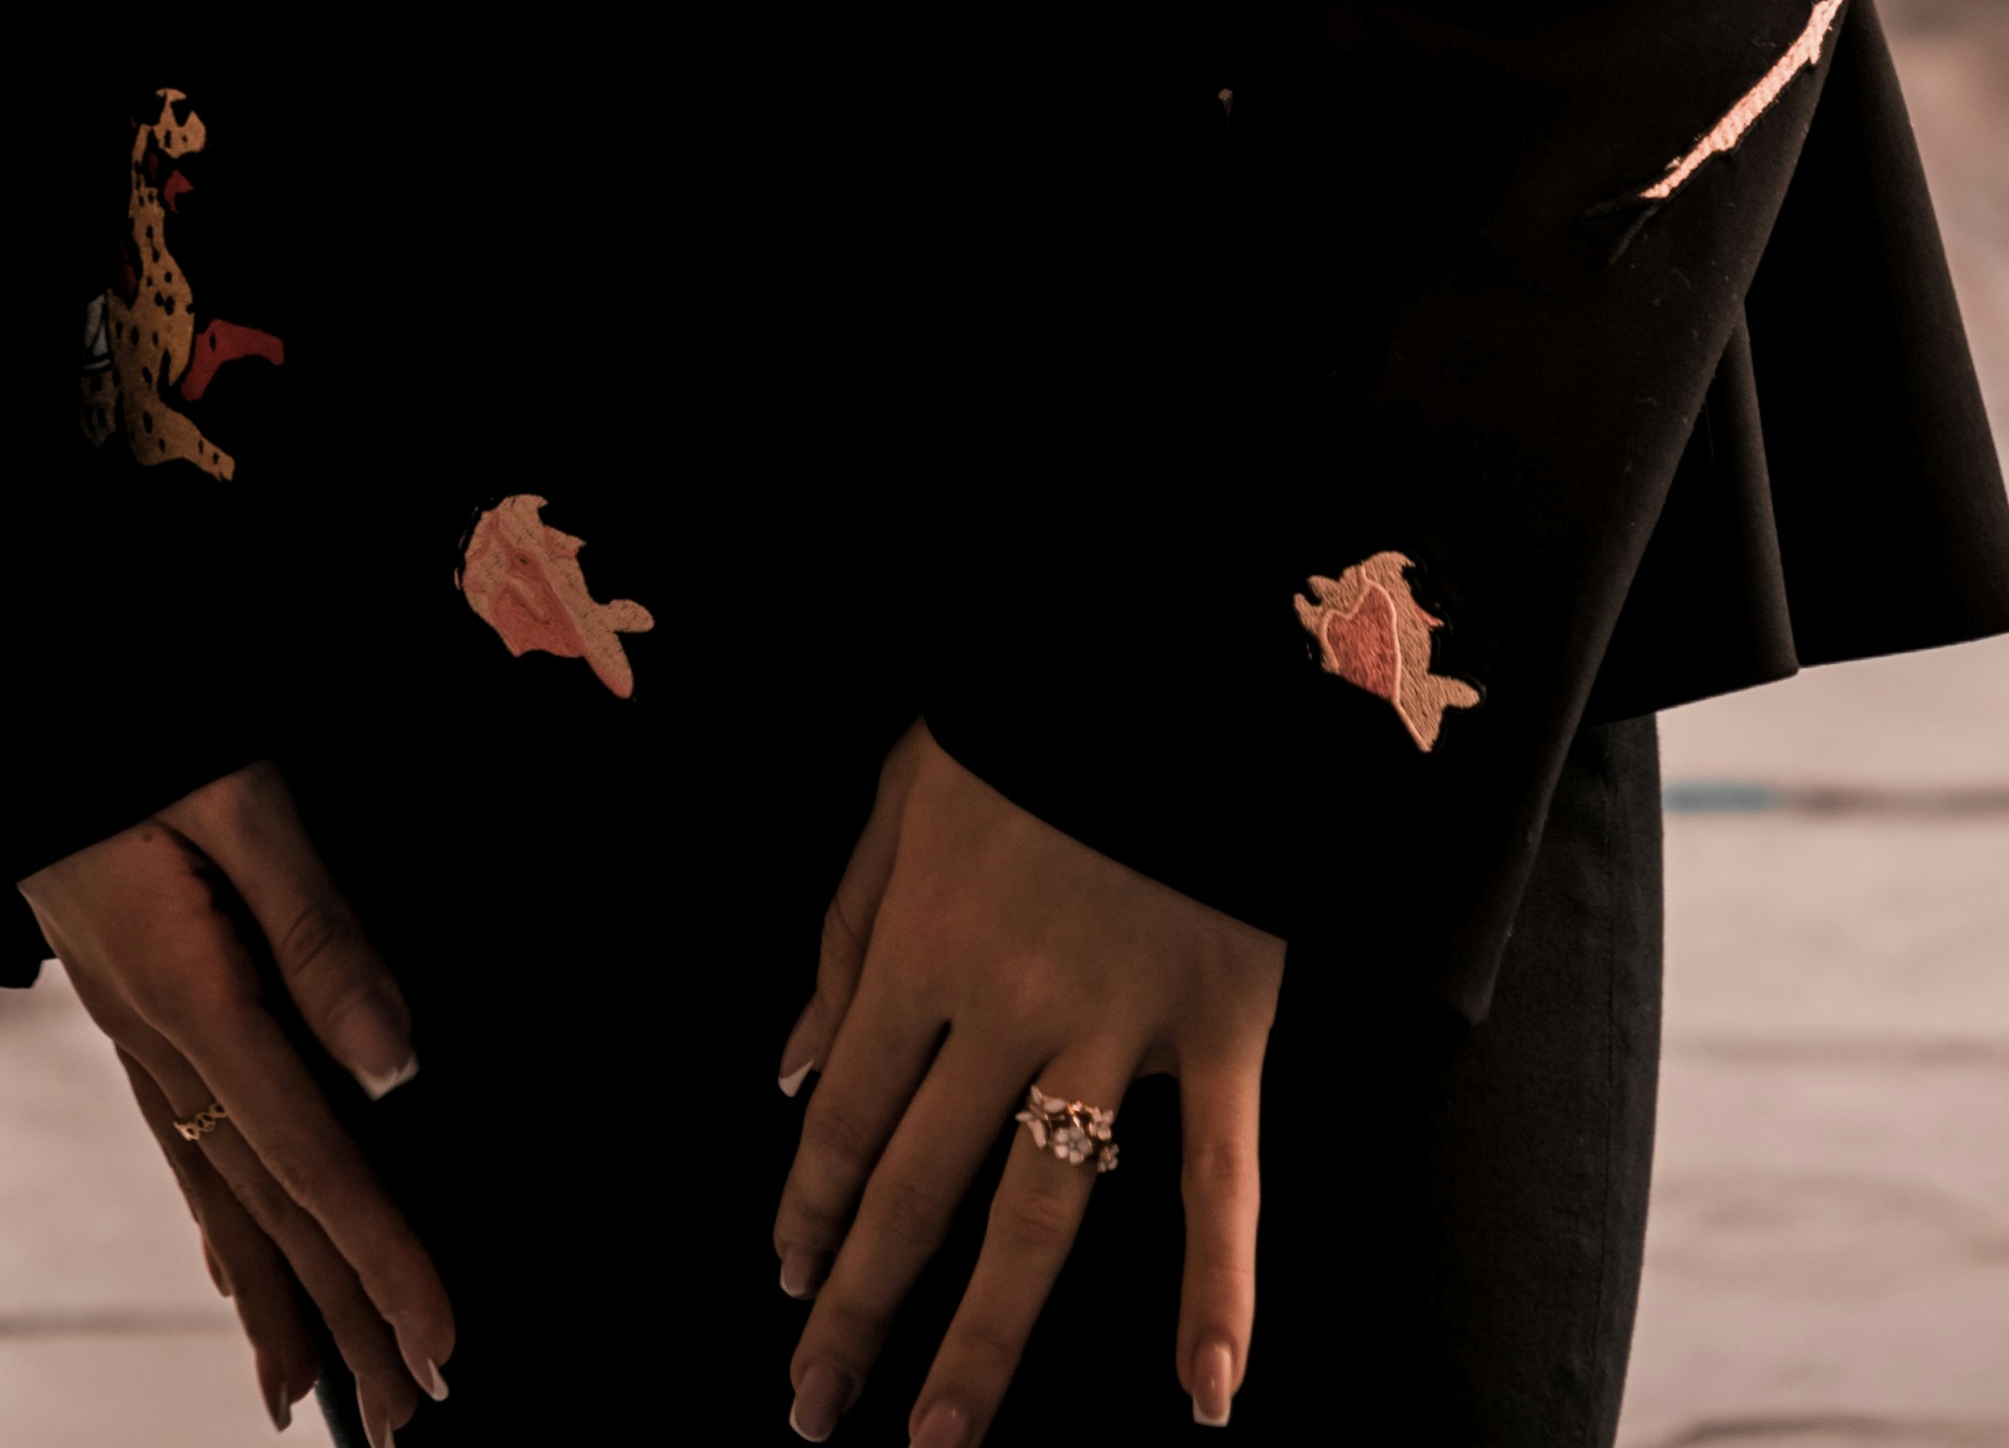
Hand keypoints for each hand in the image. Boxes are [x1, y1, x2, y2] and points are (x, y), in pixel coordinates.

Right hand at [23, 761, 453, 1437]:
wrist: (1, 679)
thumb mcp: (234, 792)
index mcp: (190, 993)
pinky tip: (232, 1268)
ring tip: (320, 1392)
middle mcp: (155, 1034)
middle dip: (343, 1314)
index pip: (309, 1157)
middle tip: (407, 1417)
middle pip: (267, 1203)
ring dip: (280, 1294)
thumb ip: (316, 927)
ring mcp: (130, 1024)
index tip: (441, 1338)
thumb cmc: (124, 715)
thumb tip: (396, 1061)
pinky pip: (176, 1142)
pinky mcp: (121, 999)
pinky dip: (217, 1223)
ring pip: (218, 1190)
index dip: (381, 1254)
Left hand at [772, 721, 1280, 1444]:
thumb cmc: (1033, 713)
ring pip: (1040, 1211)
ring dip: (984, 1339)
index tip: (787, 1287)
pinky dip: (1218, 1290)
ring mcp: (1117, 1023)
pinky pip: (1221, 1177)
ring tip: (937, 1442)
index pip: (846, 1111)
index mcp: (923, 938)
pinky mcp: (1220, 1026)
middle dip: (859, 1304)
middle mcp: (1005, 1000)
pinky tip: (1203, 1398)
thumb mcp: (906, 791)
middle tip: (814, 1411)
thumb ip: (845, 932)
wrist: (1175, 640)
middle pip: (917, 1182)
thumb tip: (787, 1072)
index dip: (810, 1208)